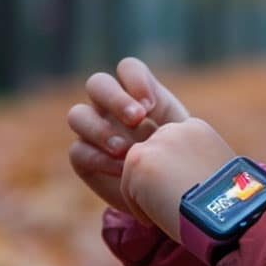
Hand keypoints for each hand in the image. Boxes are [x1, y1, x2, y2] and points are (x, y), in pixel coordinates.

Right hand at [66, 57, 189, 216]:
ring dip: (100, 129)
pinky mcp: (83, 158)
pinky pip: (78, 150)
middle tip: (137, 119)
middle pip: (97, 84)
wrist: (168, 196)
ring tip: (125, 149)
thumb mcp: (187, 140)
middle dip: (116, 99)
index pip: (127, 69)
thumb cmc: (181, 161)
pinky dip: (98, 158)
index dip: (135, 80)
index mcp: (137, 95)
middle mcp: (110, 107)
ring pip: (78, 114)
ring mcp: (93, 131)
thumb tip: (176, 128)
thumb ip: (180, 127)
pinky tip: (121, 170)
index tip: (151, 105)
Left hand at [119, 118, 236, 242]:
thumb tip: (180, 179)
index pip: (172, 147)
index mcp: (198, 128)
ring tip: (164, 215)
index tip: (184, 195)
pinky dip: (138, 208)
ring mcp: (156, 142)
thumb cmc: (228, 205)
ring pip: (138, 172)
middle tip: (169, 205)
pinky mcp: (139, 160)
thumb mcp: (216, 173)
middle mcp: (176, 128)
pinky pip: (127, 188)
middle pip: (153, 155)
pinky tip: (155, 221)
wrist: (227, 216)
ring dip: (146, 195)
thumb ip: (195, 164)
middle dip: (157, 180)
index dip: (174, 173)